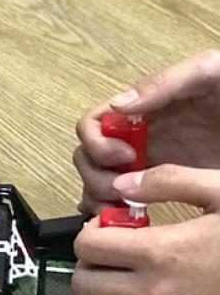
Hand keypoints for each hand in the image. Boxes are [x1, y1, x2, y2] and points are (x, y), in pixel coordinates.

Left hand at [72, 165, 219, 294]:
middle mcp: (153, 292)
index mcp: (163, 252)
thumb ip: (172, 182)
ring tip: (113, 276)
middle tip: (109, 250)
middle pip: (84, 282)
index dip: (91, 230)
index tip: (109, 225)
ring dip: (92, 294)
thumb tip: (123, 184)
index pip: (88, 246)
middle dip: (88, 262)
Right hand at [75, 51, 219, 213]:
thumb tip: (118, 107)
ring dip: (99, 199)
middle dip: (96, 177)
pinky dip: (112, 216)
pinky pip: (118, 206)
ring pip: (96, 186)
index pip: (93, 125)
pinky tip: (133, 220)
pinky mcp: (161, 191)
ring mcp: (147, 167)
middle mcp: (138, 140)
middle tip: (123, 191)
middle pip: (87, 159)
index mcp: (144, 111)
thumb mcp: (210, 74)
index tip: (125, 156)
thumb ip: (165, 84)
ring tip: (125, 210)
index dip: (98, 143)